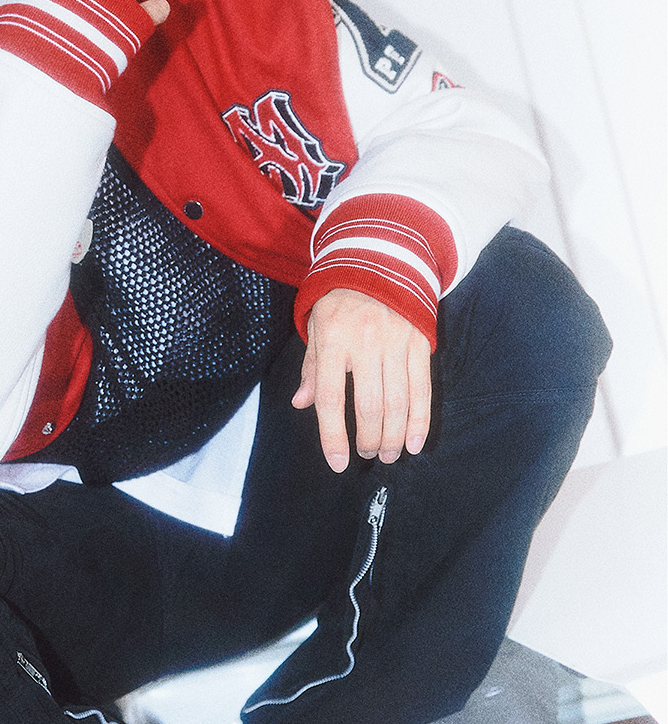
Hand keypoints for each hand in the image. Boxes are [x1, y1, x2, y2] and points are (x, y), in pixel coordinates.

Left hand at [292, 289, 431, 472]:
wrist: (379, 260)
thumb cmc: (340, 301)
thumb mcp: (317, 328)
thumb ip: (312, 369)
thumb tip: (301, 404)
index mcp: (333, 340)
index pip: (332, 399)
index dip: (334, 436)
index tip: (338, 463)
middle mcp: (365, 342)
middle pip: (370, 406)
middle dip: (369, 439)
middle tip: (367, 454)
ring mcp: (396, 342)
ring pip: (398, 402)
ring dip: (393, 436)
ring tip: (388, 454)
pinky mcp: (420, 342)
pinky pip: (422, 388)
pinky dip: (420, 420)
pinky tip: (414, 442)